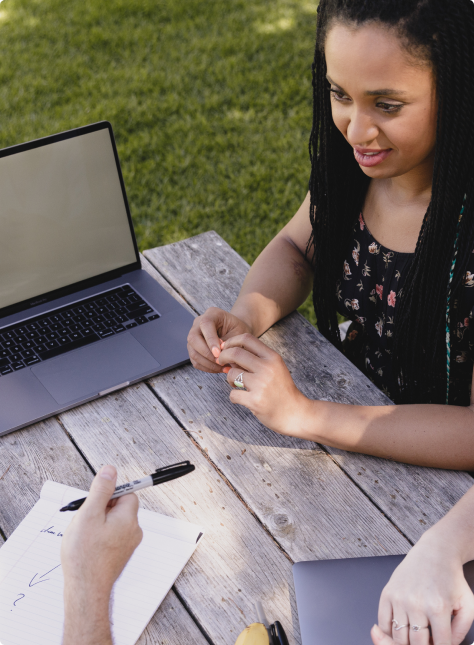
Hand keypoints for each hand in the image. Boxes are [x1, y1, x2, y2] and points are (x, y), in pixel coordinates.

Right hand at [61, 465, 142, 644]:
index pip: (127, 493)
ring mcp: (128, 545)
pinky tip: (86, 547)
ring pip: (113, 523)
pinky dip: (99, 537)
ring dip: (98, 524)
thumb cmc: (86, 555)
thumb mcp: (89, 514)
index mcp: (129, 518)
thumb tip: (111, 470)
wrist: (85, 591)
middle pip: (119, 508)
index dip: (110, 494)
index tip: (95, 501)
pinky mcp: (120, 556)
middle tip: (85, 520)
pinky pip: (111, 537)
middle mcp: (133, 531)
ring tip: (83, 536)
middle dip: (101, 509)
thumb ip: (101, 490)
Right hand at [187, 307, 251, 372]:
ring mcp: (194, 336)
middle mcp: (198, 323)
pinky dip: (207, 367)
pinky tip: (219, 369)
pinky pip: (195, 361)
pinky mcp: (194, 348)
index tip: (218, 354)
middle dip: (207, 354)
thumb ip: (230, 342)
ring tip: (223, 367)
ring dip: (207, 363)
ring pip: (193, 352)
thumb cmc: (239, 330)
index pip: (205, 324)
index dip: (210, 340)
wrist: (236, 332)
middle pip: (193, 339)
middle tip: (221, 362)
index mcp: (212, 314)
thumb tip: (220, 356)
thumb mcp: (239, 332)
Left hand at [217, 333, 310, 434]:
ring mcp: (261, 384)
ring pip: (231, 374)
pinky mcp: (255, 401)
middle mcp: (267, 368)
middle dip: (223, 357)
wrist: (295, 414)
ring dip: (229, 379)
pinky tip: (242, 399)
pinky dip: (234, 397)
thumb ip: (254, 359)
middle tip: (221, 363)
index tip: (226, 348)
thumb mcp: (274, 369)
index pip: (246, 338)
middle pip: (235, 353)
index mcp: (272, 358)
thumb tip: (226, 352)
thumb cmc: (281, 390)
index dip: (231, 341)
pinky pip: (233, 394)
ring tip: (237, 385)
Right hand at [374, 532, 473, 644]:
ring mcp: (399, 598)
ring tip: (416, 636)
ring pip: (399, 637)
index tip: (439, 643)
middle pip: (416, 644)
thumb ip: (461, 632)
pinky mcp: (387, 593)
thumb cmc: (451, 578)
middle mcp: (416, 604)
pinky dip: (389, 633)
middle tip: (428, 640)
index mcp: (438, 608)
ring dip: (407, 642)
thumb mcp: (467, 605)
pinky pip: (384, 623)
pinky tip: (400, 630)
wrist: (434, 552)